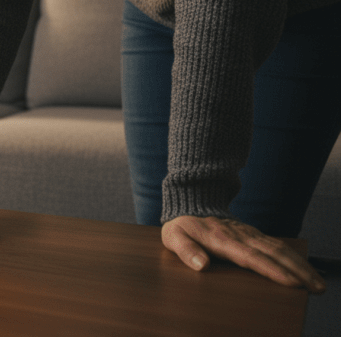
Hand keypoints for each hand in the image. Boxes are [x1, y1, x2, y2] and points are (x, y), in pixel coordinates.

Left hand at [162, 215, 325, 292]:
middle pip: (274, 253)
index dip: (272, 270)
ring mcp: (249, 234)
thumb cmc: (181, 226)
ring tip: (317, 284)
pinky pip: (277, 245)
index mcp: (222, 240)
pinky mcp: (254, 234)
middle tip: (316, 288)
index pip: (251, 257)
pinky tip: (305, 269)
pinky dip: (293, 258)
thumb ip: (186, 251)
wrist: (190, 204)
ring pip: (280, 249)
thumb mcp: (173, 237)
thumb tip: (201, 266)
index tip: (291, 282)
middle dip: (297, 271)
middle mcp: (240, 235)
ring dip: (301, 265)